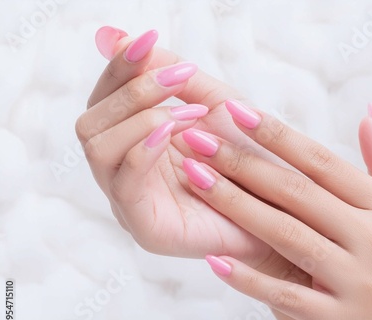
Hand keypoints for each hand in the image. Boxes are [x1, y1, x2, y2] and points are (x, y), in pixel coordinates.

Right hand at [77, 28, 287, 272]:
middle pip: (91, 123)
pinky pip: (124, 184)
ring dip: (141, 117)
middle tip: (177, 78)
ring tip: (187, 114)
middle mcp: (125, 172)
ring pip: (98, 149)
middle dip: (132, 91)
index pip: (105, 101)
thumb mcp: (213, 104)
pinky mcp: (146, 228)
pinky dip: (144, 149)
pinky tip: (173, 132)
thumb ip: (171, 73)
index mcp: (135, 143)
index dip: (119, 68)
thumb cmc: (249, 158)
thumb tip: (120, 38)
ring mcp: (131, 202)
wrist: (280, 211)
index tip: (145, 41)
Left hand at [181, 100, 371, 319]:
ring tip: (194, 178)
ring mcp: (358, 281)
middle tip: (197, 138)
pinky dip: (250, 280)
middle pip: (296, 193)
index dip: (275, 135)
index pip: (321, 162)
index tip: (234, 111)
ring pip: (286, 236)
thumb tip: (365, 114)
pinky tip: (215, 261)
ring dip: (235, 206)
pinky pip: (288, 298)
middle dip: (241, 162)